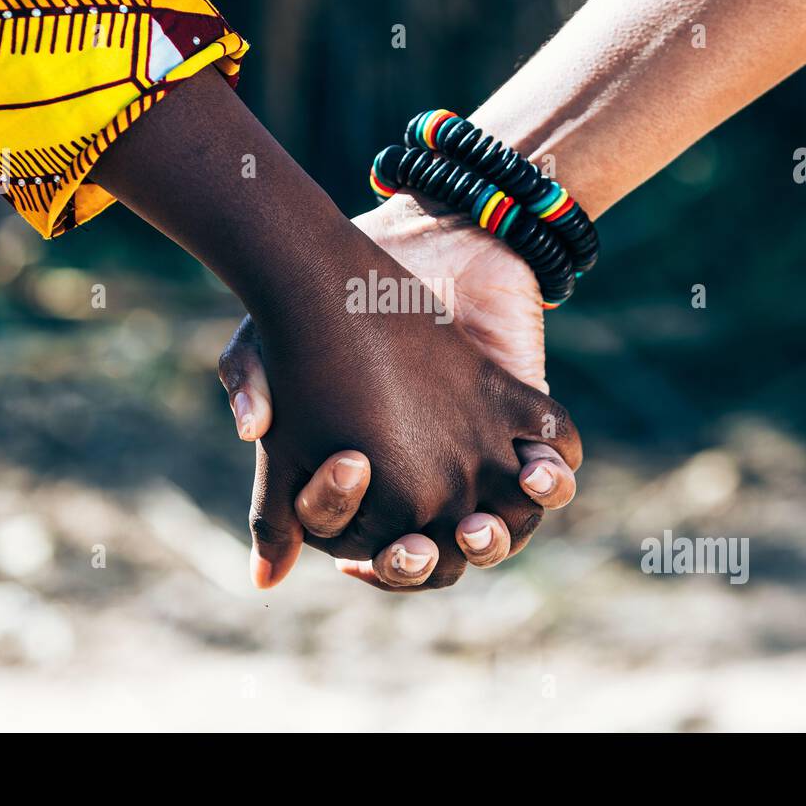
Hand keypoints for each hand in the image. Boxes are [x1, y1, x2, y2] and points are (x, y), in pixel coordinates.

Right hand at [220, 193, 579, 590]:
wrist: (395, 240)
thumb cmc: (320, 306)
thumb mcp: (267, 357)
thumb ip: (252, 407)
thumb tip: (254, 506)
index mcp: (370, 489)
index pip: (383, 556)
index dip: (379, 564)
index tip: (364, 558)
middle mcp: (431, 480)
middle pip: (445, 556)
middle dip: (431, 562)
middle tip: (414, 552)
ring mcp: (482, 452)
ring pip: (505, 526)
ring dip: (499, 536)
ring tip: (477, 525)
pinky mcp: (522, 411)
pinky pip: (553, 462)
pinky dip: (553, 475)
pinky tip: (536, 470)